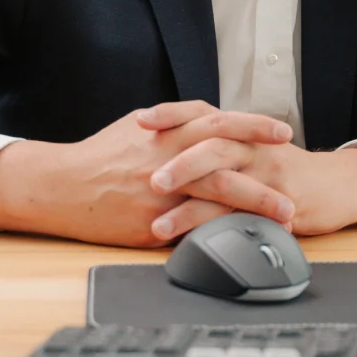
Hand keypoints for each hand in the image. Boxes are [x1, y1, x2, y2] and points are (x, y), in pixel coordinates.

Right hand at [0, 100, 294, 246]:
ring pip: (218, 195)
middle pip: (227, 159)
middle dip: (265, 169)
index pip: (220, 122)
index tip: (282, 131)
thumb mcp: (138, 125)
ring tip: (286, 216)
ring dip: (256, 204)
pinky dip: (224, 232)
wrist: (61, 185)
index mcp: (167, 131)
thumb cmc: (101, 153)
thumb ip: (174, 120)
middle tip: (295, 179)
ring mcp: (162, 192)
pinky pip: (196, 228)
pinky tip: (246, 240)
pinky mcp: (153, 223)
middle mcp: (169, 158)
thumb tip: (206, 116)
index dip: (253, 125)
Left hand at [144, 107, 356, 238]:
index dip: (172, 114)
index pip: (201, 112)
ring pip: (226, 184)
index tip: (140, 120)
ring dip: (190, 207)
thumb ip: (216, 143)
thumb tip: (169, 144)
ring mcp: (267, 175)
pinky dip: (220, 232)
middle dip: (178, 161)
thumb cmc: (284, 167)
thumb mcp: (252, 146)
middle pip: (212, 144)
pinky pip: (245, 219)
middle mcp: (253, 146)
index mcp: (241, 130)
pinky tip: (197, 246)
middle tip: (147, 176)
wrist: (338, 184)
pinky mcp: (279, 205)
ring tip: (158, 224)